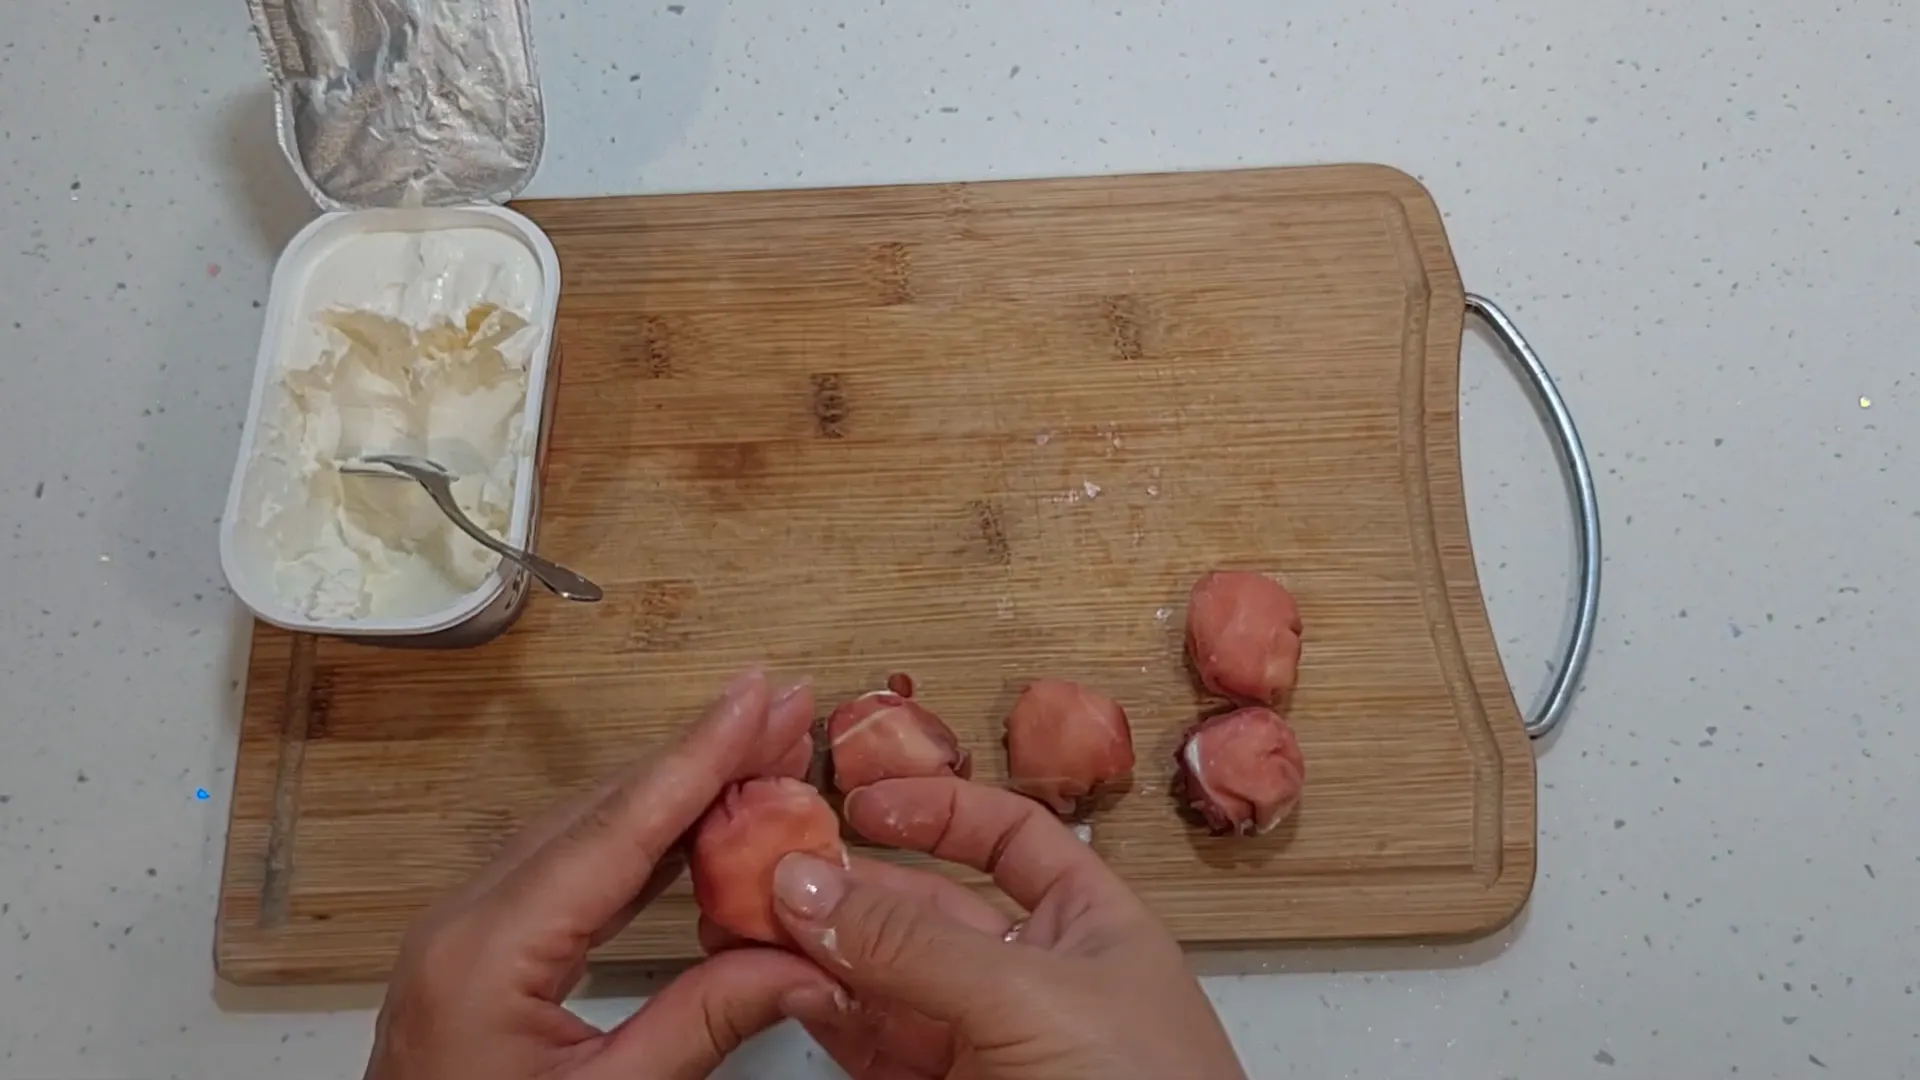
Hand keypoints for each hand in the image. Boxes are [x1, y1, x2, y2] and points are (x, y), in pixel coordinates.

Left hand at [364, 667, 840, 1079]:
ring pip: (585, 832)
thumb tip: (806, 962)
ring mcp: (466, 934)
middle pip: (602, 812)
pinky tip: (695, 826)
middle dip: (701, 756)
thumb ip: (705, 1026)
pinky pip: (568, 872)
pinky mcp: (479, 954)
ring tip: (758, 749)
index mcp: (487, 954)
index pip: (617, 831)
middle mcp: (466, 923)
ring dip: (676, 791)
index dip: (698, 757)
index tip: (757, 696)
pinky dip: (641, 841)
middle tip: (784, 708)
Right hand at [766, 777, 1248, 1079]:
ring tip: (759, 929)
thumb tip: (813, 885)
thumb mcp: (1034, 1001)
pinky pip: (875, 1046)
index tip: (859, 803)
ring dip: (824, 955)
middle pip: (928, 909)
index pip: (1009, 837)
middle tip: (772, 875)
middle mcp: (1036, 978)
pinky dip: (828, 1018)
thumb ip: (916, 948)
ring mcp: (989, 1045)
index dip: (937, 811)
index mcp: (1089, 924)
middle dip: (853, 890)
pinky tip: (788, 990)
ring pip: (889, 982)